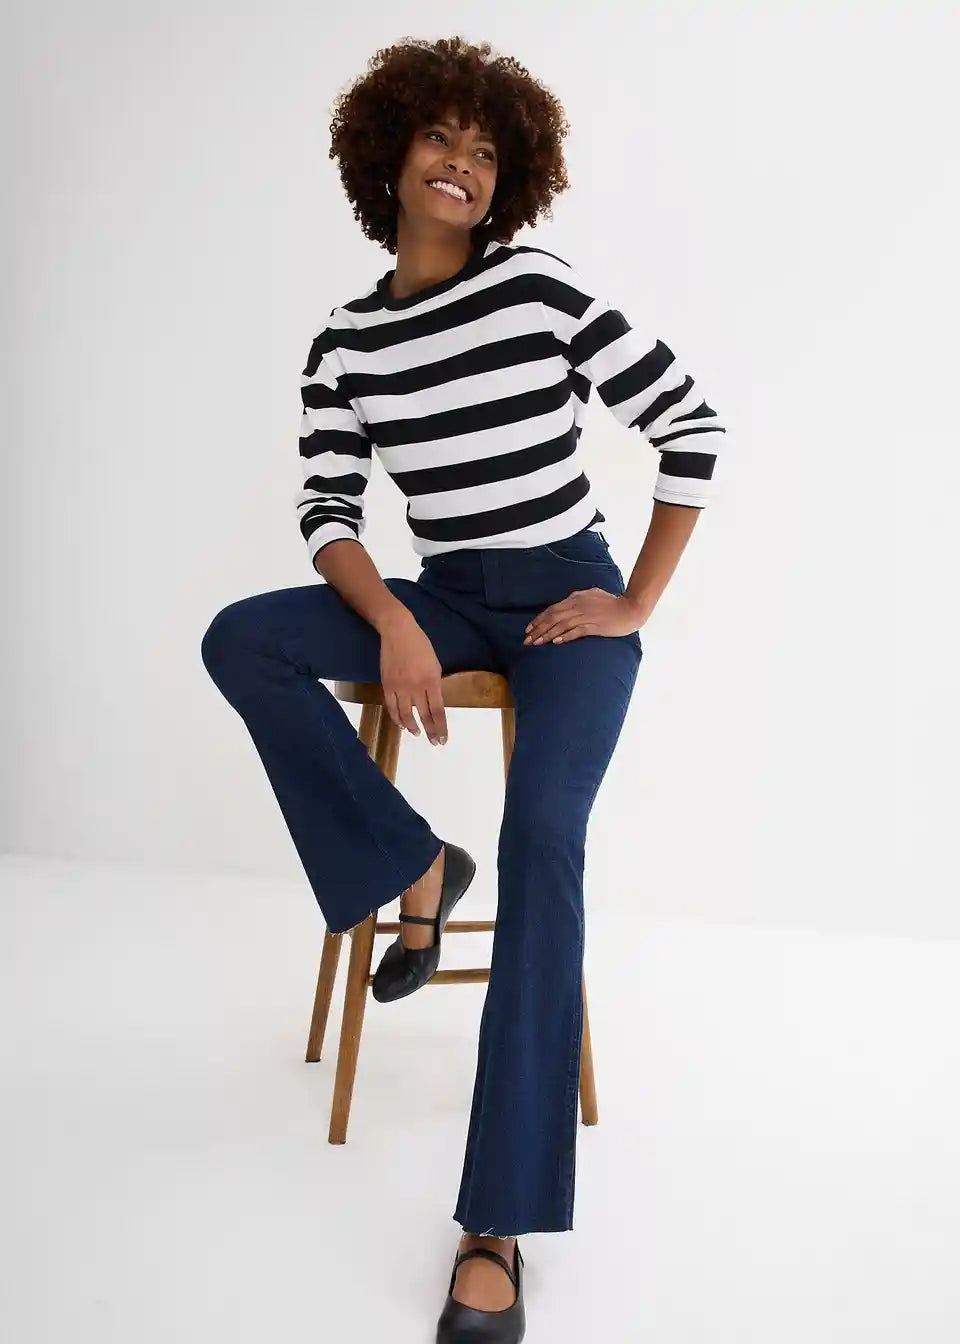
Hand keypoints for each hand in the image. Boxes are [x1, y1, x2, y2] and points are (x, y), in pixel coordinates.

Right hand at [377, 611, 448, 744]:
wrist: (398, 631)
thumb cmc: (420, 645)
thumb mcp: (435, 664)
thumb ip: (434, 684)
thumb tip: (433, 701)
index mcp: (432, 680)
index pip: (438, 710)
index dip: (441, 727)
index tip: (443, 738)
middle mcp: (416, 687)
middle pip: (424, 716)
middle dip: (430, 731)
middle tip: (434, 742)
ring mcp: (400, 687)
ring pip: (405, 714)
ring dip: (412, 727)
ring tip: (417, 733)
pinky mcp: (387, 685)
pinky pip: (391, 707)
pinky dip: (397, 718)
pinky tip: (401, 724)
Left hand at [523, 590, 652, 645]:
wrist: (630, 609)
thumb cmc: (612, 603)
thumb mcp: (592, 595)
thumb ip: (578, 600)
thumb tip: (565, 607)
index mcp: (576, 598)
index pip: (552, 609)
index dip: (539, 619)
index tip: (529, 629)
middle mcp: (578, 606)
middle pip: (553, 618)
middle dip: (538, 629)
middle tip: (527, 640)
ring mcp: (586, 616)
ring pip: (561, 625)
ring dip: (547, 634)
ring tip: (536, 643)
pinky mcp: (594, 626)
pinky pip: (576, 631)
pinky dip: (565, 636)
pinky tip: (555, 642)